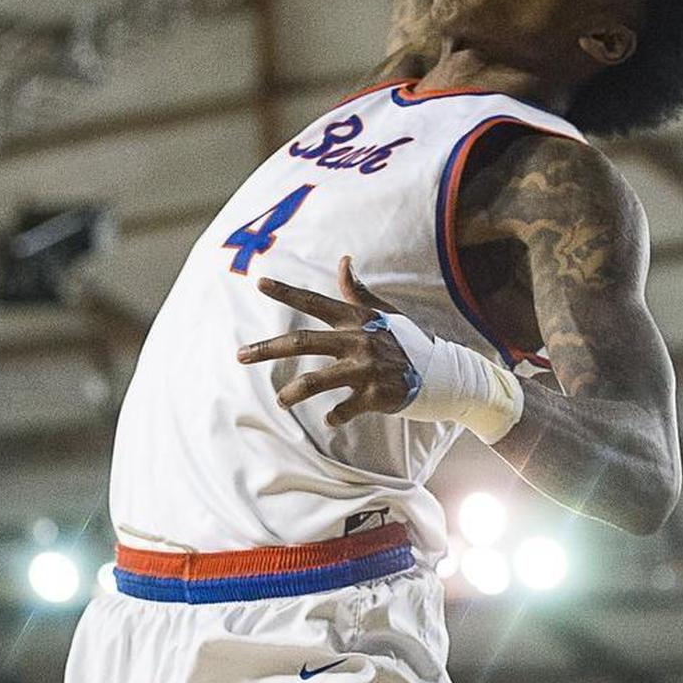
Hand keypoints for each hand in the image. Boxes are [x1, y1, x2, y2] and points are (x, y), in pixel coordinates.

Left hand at [236, 256, 412, 426]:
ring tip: (280, 401)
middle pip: (302, 341)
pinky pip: (345, 408)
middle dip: (267, 348)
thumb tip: (343, 261)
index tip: (259, 283)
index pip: (314, 301)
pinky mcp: (375, 395)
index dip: (286, 291)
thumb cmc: (407, 341)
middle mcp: (356, 341)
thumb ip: (358, 291)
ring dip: (294, 392)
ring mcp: (365, 369)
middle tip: (239, 355)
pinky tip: (329, 421)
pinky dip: (335, 417)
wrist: (442, 372)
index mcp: (355, 319)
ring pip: (317, 380)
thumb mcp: (384, 313)